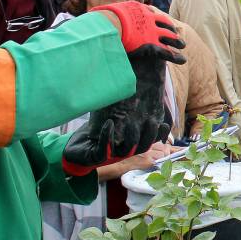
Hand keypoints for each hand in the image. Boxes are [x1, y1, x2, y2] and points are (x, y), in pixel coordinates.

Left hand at [63, 46, 173, 176]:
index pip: (150, 139)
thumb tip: (134, 83)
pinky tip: (109, 123)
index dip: (160, 134)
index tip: (164, 124)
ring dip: (131, 137)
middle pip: (144, 146)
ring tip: (131, 123)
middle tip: (151, 121)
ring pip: (128, 150)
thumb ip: (125, 105)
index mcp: (131, 142)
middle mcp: (124, 150)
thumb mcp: (112, 114)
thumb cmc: (96, 129)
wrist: (76, 147)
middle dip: (149, 135)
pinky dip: (107, 136)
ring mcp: (111, 154)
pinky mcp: (97, 156)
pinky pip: (105, 149)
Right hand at [91, 1, 186, 63]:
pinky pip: (167, 51)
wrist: (108, 25)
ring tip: (182, 45)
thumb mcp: (105, 12)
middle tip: (176, 33)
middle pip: (164, 23)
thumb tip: (91, 14)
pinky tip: (182, 60)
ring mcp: (152, 32)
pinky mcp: (152, 45)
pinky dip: (175, 56)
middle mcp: (148, 19)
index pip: (150, 12)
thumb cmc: (101, 20)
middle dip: (171, 29)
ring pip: (169, 36)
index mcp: (138, 9)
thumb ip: (104, 14)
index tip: (160, 20)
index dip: (156, 17)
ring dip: (176, 41)